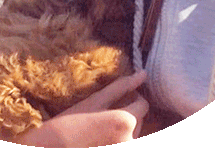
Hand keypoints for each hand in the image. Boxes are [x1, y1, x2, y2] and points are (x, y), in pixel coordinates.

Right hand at [14, 71, 148, 146]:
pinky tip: (99, 141)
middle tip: (103, 116)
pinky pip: (124, 145)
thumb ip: (122, 86)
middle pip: (139, 121)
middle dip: (127, 115)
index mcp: (126, 122)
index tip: (116, 98)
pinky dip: (116, 142)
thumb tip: (143, 74)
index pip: (143, 104)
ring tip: (99, 132)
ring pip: (133, 137)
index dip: (131, 98)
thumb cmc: (70, 123)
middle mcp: (131, 142)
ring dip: (123, 131)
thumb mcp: (95, 100)